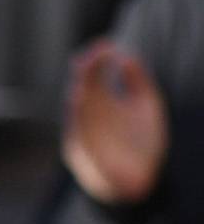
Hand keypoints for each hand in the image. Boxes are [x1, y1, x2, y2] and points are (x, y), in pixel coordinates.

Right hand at [65, 40, 168, 208]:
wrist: (138, 179)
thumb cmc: (141, 141)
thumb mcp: (146, 105)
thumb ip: (138, 80)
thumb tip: (126, 55)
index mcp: (103, 102)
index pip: (94, 75)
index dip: (97, 59)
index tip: (105, 44)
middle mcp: (90, 116)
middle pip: (84, 89)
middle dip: (87, 74)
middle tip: (93, 58)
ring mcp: (83, 135)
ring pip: (78, 113)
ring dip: (80, 100)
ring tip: (83, 85)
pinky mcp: (82, 155)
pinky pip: (79, 138)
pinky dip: (79, 125)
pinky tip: (80, 109)